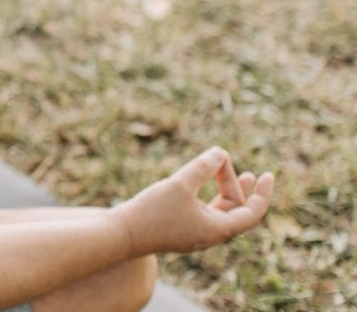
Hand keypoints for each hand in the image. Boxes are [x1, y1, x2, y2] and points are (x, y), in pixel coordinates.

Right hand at [111, 147, 273, 255]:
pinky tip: (197, 184)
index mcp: (218, 229)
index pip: (252, 212)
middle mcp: (209, 235)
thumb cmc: (152, 211)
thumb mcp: (180, 184)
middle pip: (234, 209)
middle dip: (234, 183)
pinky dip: (206, 195)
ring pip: (218, 211)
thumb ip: (202, 167)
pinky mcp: (178, 230)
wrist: (121, 235)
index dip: (263, 193)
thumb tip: (220, 153)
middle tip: (222, 159)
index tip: (267, 174)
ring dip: (223, 190)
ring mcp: (194, 234)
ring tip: (227, 172)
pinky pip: (202, 212)